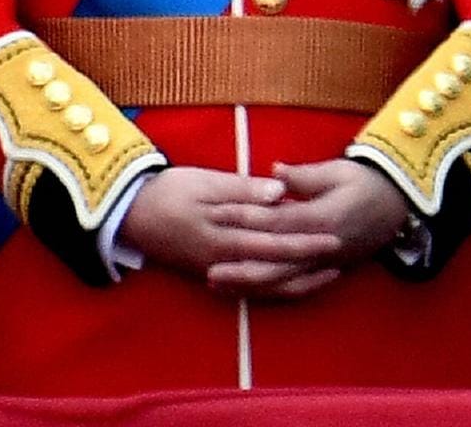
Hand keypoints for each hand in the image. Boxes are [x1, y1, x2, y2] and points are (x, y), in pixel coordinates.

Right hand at [120, 167, 342, 296]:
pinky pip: (251, 287)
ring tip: (330, 274)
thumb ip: (243, 190)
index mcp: (223, 236)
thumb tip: (279, 194)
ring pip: (265, 285)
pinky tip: (296, 279)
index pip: (273, 242)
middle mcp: (223, 261)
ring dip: (298, 281)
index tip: (334, 237)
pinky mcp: (213, 275)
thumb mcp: (204, 183)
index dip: (305, 241)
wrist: (129, 215)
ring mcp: (217, 271)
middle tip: (341, 256)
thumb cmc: (168, 192)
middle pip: (274, 268)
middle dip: (309, 264)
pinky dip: (277, 286)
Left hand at [202, 160, 408, 298]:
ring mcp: (325, 262)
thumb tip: (273, 173)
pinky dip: (270, 290)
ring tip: (217, 282)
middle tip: (207, 269)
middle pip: (274, 262)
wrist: (400, 205)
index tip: (218, 216)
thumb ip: (304, 176)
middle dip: (239, 267)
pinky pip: (295, 286)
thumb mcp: (339, 171)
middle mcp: (321, 246)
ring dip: (248, 283)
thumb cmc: (368, 182)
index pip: (276, 222)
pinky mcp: (327, 269)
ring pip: (281, 280)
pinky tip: (247, 289)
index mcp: (323, 218)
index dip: (246, 220)